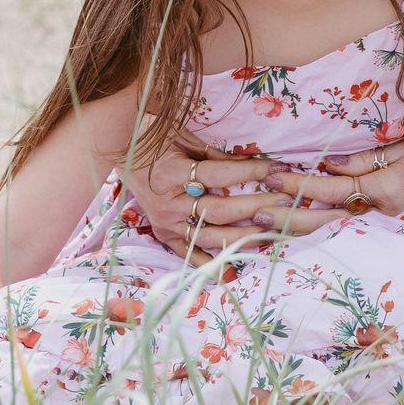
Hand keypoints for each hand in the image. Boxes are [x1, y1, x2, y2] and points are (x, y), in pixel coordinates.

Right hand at [127, 142, 304, 262]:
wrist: (117, 149)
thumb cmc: (153, 137)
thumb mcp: (183, 137)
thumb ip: (215, 155)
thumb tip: (253, 165)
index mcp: (171, 172)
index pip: (220, 175)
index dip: (252, 171)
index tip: (279, 168)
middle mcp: (168, 202)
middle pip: (220, 210)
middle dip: (257, 206)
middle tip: (286, 202)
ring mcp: (164, 222)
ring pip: (210, 236)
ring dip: (244, 236)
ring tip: (272, 232)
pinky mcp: (162, 234)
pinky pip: (189, 253)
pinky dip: (210, 262)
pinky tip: (235, 267)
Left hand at [260, 136, 403, 232]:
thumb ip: (364, 159)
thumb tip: (328, 163)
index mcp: (385, 190)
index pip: (332, 188)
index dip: (300, 184)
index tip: (272, 177)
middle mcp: (381, 216)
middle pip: (325, 221)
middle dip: (288, 218)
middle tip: (254, 213)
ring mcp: (384, 230)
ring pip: (332, 235)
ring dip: (297, 233)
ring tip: (266, 229)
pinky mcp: (386, 234)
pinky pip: (346, 237)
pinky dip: (319, 239)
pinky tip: (296, 238)